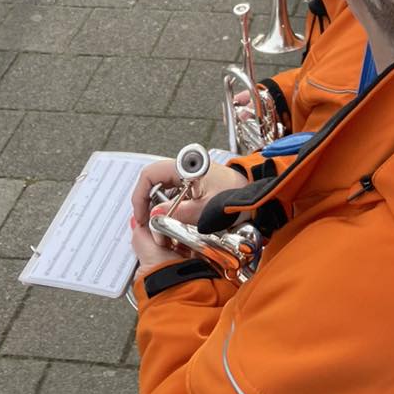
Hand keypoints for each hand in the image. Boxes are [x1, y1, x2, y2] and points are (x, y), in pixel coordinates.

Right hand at [130, 156, 248, 270]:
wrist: (253, 194)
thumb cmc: (236, 194)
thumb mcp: (206, 208)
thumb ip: (180, 213)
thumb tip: (155, 217)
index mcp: (184, 167)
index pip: (150, 174)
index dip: (140, 195)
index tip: (142, 216)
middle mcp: (184, 168)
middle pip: (154, 183)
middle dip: (149, 205)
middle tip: (150, 224)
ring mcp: (188, 175)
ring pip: (163, 190)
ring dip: (160, 208)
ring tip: (162, 226)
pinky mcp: (193, 184)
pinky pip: (174, 194)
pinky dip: (170, 208)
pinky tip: (174, 221)